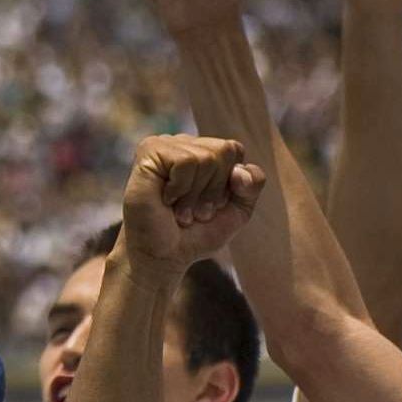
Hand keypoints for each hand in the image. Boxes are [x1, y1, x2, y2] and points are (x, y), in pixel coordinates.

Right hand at [119, 136, 263, 267]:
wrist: (162, 257)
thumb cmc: (194, 235)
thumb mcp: (237, 212)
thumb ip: (252, 186)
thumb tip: (240, 170)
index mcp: (204, 152)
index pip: (234, 150)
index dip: (227, 184)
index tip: (208, 206)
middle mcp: (185, 144)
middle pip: (224, 151)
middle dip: (213, 190)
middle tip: (192, 211)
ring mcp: (166, 145)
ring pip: (206, 158)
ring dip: (194, 195)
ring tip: (179, 210)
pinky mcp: (150, 151)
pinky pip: (185, 162)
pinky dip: (180, 190)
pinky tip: (165, 199)